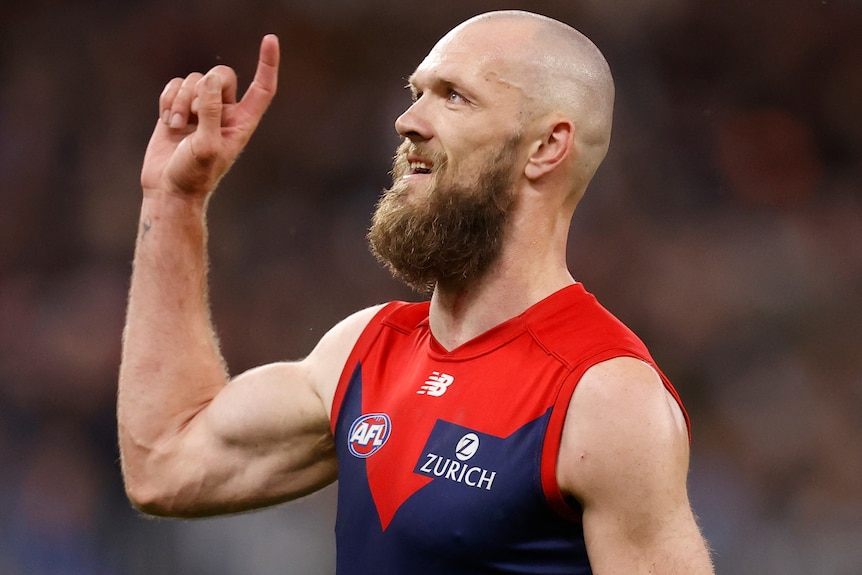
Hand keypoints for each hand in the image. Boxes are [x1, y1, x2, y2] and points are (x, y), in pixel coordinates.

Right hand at [141, 34, 279, 201]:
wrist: (168, 189)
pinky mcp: (178, 108)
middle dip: (203, 88)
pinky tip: (167, 121)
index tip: (270, 39)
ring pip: (194, 80)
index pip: (262, 88)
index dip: (267, 64)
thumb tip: (210, 81)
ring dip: (181, 99)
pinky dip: (168, 99)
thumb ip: (210, 112)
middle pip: (221, 75)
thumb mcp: (207, 146)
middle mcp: (225, 112)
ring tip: (177, 125)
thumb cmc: (194, 175)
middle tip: (192, 115)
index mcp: (242, 122)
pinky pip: (175, 85)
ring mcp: (201, 109)